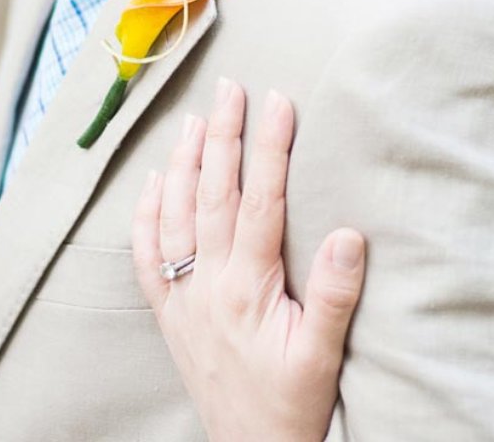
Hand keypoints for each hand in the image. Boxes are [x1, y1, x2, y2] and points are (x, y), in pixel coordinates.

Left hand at [133, 78, 365, 441]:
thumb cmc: (292, 405)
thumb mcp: (323, 357)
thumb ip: (333, 295)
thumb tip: (347, 233)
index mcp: (249, 289)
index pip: (261, 201)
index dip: (270, 147)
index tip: (279, 100)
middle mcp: (208, 285)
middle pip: (214, 194)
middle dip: (224, 136)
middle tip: (230, 88)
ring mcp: (182, 297)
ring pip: (176, 215)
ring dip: (185, 163)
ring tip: (196, 119)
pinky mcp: (168, 313)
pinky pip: (146, 255)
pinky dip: (146, 213)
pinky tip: (153, 181)